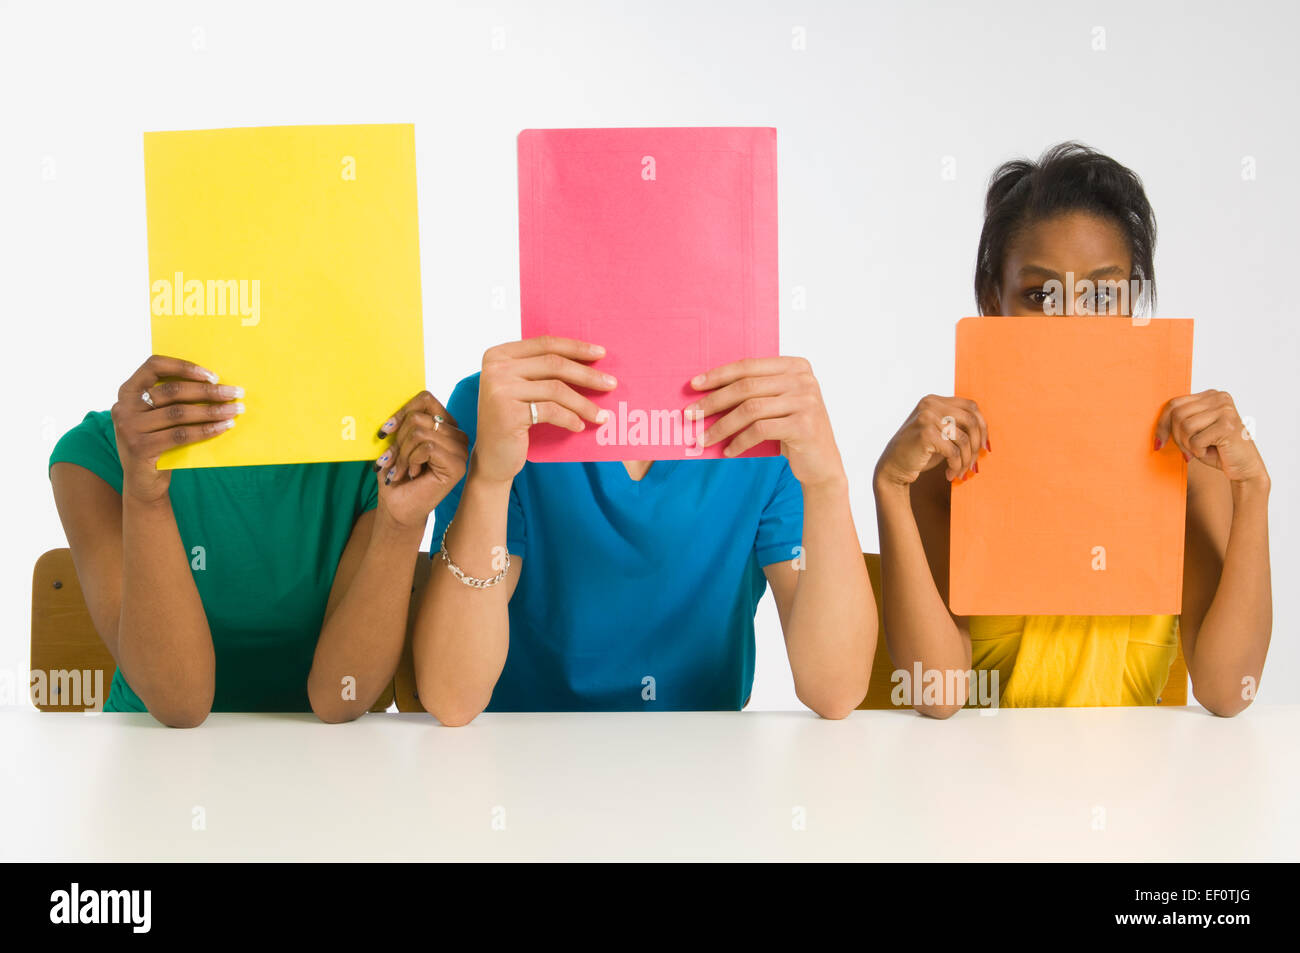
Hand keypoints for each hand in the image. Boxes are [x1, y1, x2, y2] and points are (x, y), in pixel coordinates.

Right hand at [110, 354, 243, 503]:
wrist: (143, 483)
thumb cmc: (158, 443)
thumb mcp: (158, 417)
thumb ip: (172, 400)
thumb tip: (215, 384)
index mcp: (128, 391)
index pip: (154, 366)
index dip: (184, 367)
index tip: (213, 376)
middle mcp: (124, 406)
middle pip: (173, 390)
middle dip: (208, 391)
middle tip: (236, 393)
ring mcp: (129, 427)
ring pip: (179, 413)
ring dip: (212, 410)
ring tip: (235, 410)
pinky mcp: (140, 448)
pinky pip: (181, 435)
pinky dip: (206, 430)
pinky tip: (224, 427)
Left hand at [374, 391, 468, 529]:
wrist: (398, 507)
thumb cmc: (397, 474)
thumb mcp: (397, 441)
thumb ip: (404, 420)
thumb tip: (393, 396)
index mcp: (445, 425)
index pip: (425, 399)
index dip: (401, 412)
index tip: (384, 432)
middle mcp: (457, 435)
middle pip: (419, 416)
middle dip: (398, 441)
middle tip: (393, 462)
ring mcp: (460, 450)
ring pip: (420, 432)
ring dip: (402, 454)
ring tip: (401, 470)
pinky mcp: (458, 465)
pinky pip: (426, 447)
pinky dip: (411, 460)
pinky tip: (413, 474)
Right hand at [472, 336, 613, 483]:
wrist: (491, 457)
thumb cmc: (513, 420)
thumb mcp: (522, 389)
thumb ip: (541, 371)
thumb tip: (588, 360)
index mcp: (499, 355)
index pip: (545, 344)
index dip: (575, 347)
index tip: (601, 353)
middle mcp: (495, 368)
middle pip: (553, 364)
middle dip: (587, 374)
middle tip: (611, 384)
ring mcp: (499, 390)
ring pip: (555, 389)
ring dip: (584, 403)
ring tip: (602, 415)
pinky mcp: (508, 413)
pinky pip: (550, 411)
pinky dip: (569, 418)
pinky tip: (579, 426)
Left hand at [687, 356, 845, 487]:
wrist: (822, 464)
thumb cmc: (792, 432)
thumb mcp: (776, 406)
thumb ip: (753, 393)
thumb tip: (705, 393)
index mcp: (795, 366)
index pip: (749, 366)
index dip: (719, 375)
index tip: (693, 385)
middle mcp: (803, 380)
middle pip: (746, 387)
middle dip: (714, 401)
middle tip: (691, 415)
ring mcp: (806, 401)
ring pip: (750, 409)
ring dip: (722, 426)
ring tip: (703, 439)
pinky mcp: (804, 425)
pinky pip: (760, 430)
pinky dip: (739, 441)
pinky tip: (728, 451)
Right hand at [875, 394, 987, 486]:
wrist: (892, 467)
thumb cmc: (918, 452)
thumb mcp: (939, 432)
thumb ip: (956, 425)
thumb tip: (985, 433)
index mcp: (934, 401)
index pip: (970, 407)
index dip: (982, 426)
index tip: (984, 446)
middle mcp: (930, 405)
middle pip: (971, 421)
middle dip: (976, 445)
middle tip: (974, 463)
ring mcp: (927, 418)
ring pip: (964, 439)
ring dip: (966, 460)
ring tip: (960, 471)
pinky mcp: (925, 434)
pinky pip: (954, 452)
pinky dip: (956, 466)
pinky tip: (950, 474)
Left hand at [1156, 389, 1266, 485]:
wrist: (1245, 467)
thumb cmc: (1217, 450)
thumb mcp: (1194, 431)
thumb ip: (1179, 420)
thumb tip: (1147, 417)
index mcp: (1210, 395)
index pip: (1174, 403)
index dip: (1161, 425)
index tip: (1158, 443)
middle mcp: (1219, 398)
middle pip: (1177, 414)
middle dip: (1176, 437)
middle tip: (1187, 450)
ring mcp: (1225, 410)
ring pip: (1185, 427)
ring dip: (1187, 445)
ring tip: (1200, 450)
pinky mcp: (1227, 426)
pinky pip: (1196, 440)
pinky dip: (1198, 452)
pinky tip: (1211, 452)